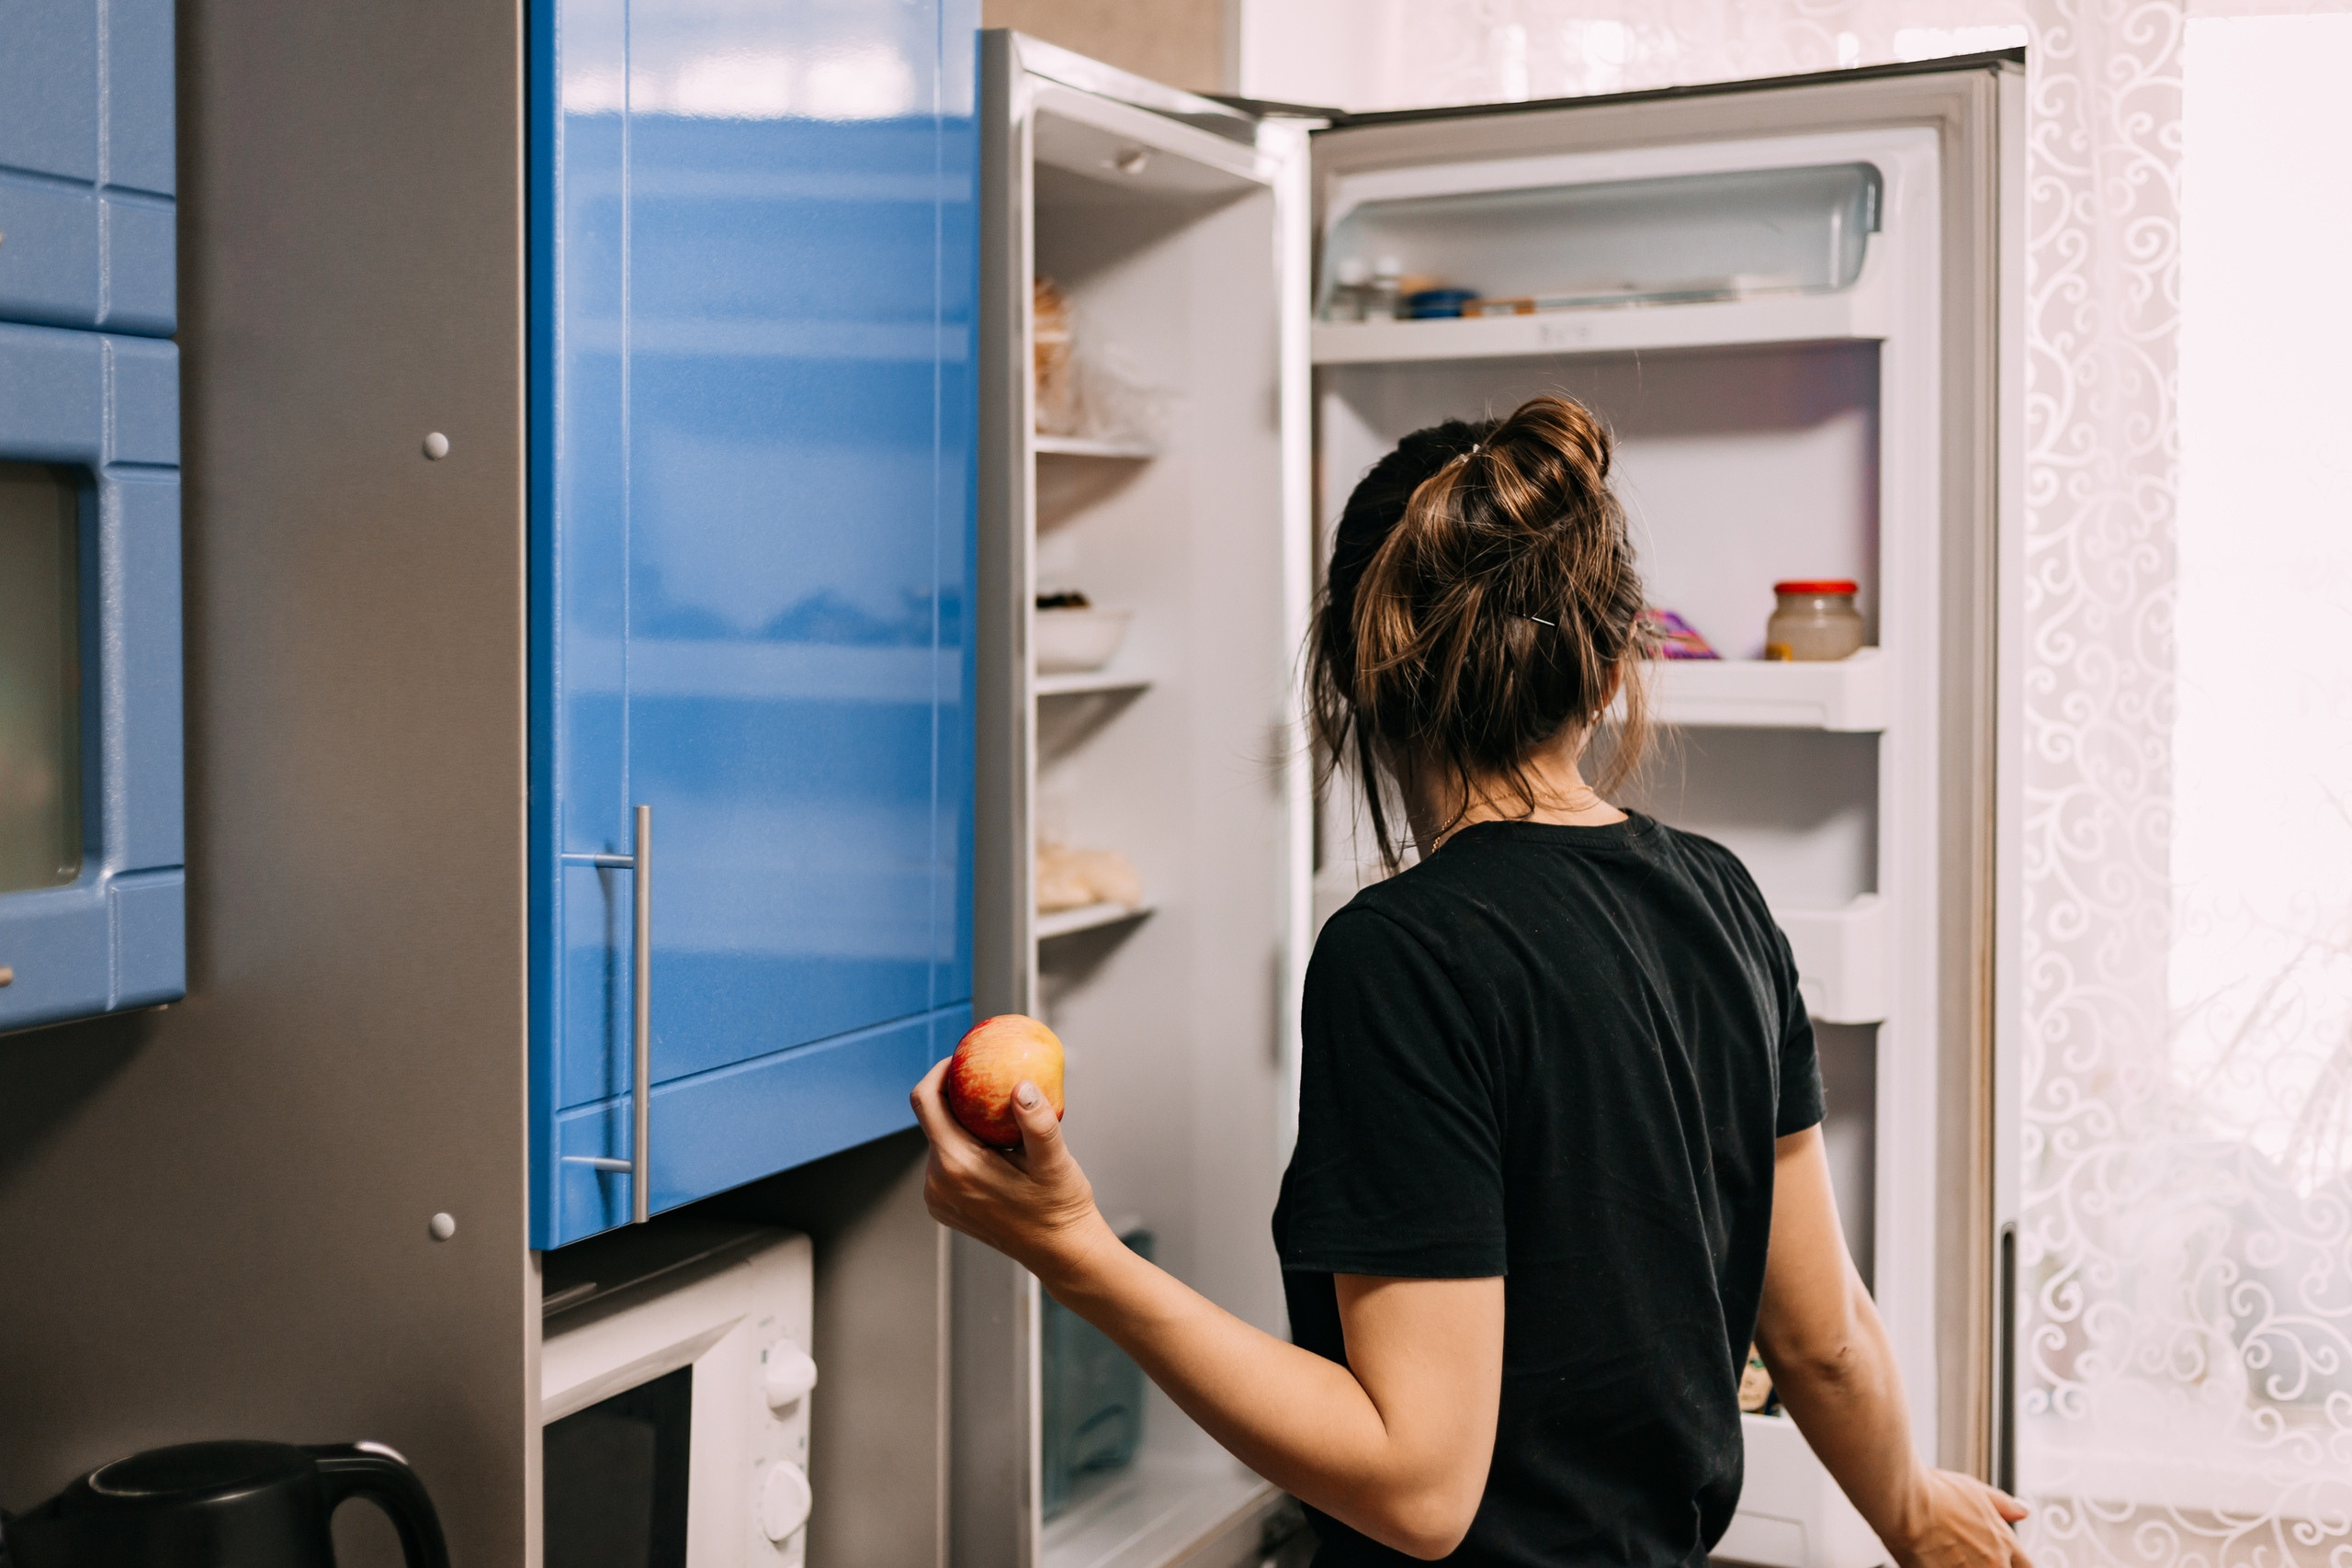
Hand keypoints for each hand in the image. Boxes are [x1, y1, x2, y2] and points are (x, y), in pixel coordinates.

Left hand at [909, 1057, 1112, 1282]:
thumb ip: (1037, 1122)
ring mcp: (938, 1198)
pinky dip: (963, 1146)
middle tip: (989, 1079)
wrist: (1060, 1251)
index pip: (926, 1102)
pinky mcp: (945, 1206)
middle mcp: (937, 1183)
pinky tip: (994, 1145)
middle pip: (933, 1120)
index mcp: (956, 1166)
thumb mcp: (1054, 1160)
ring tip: (997, 1113)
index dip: (938, 1072)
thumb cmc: (1060, 1206)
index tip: (962, 1058)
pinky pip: (945, 1163)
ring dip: (962, 1122)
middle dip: (957, 1096)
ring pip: (940, 1140)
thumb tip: (1022, 1086)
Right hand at [1886, 1468, 2030, 1567]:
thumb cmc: (1934, 1494)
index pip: (2026, 1567)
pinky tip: (1932, 1559)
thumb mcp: (1974, 1490)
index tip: (2006, 1561)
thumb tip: (2021, 1510)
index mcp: (2003, 1543)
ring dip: (1963, 1564)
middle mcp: (1992, 1564)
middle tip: (1966, 1555)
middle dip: (1988, 1564)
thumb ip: (2002, 1504)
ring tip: (1945, 1554)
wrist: (1904, 1503)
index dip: (2014, 1564)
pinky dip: (1941, 1566)